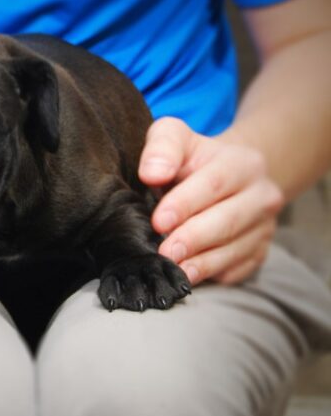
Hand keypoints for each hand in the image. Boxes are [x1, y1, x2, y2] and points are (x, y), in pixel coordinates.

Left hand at [139, 117, 283, 284]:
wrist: (224, 177)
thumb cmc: (190, 160)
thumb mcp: (174, 138)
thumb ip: (162, 147)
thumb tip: (152, 172)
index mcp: (243, 163)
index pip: (214, 184)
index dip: (185, 204)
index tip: (159, 221)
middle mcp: (262, 195)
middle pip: (228, 221)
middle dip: (193, 239)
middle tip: (165, 253)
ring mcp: (264, 226)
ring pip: (235, 249)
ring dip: (203, 263)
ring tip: (175, 271)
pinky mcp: (258, 252)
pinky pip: (239, 269)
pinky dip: (214, 274)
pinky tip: (190, 276)